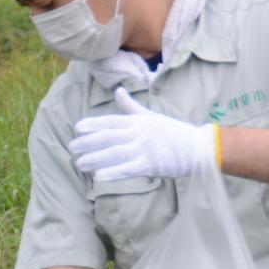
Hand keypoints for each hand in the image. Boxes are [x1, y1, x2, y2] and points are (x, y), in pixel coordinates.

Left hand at [69, 88, 216, 179]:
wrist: (197, 148)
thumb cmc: (172, 132)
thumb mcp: (150, 116)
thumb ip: (131, 106)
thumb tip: (118, 90)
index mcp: (138, 122)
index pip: (111, 122)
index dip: (93, 125)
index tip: (77, 128)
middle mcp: (138, 133)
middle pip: (108, 138)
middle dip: (88, 143)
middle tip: (71, 148)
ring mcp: (144, 149)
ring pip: (114, 153)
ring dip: (95, 158)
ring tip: (79, 164)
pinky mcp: (150, 165)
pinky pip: (127, 169)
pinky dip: (113, 173)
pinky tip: (98, 177)